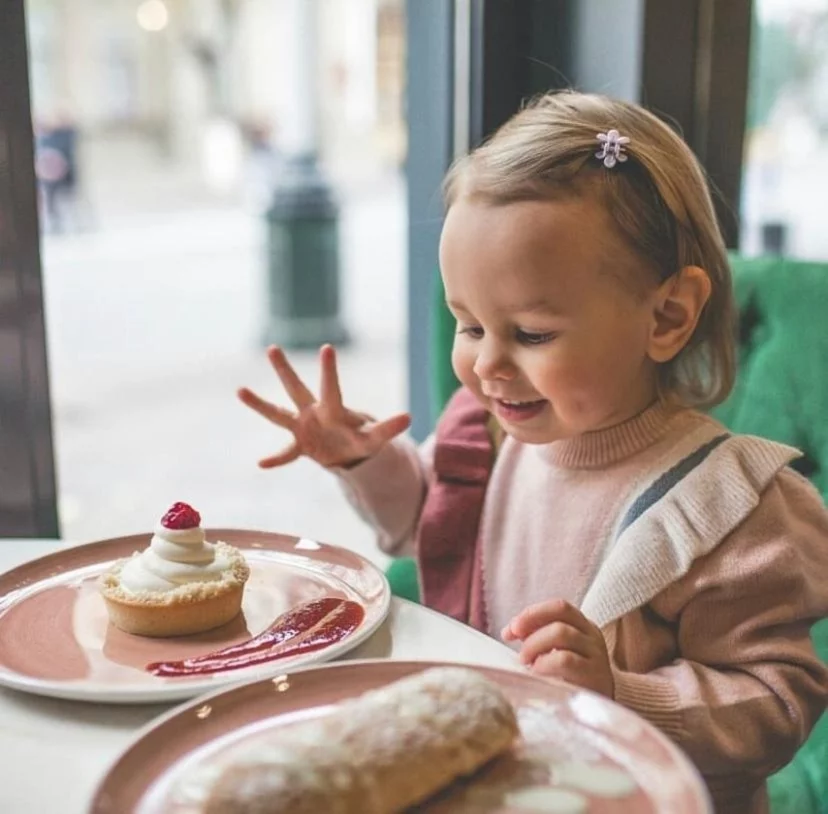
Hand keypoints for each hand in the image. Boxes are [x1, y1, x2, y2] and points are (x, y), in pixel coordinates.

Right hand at [237, 344, 410, 469]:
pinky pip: (285, 453)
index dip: (329, 371)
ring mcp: (303, 428)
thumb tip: (409, 417)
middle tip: (272, 348)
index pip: (331, 388)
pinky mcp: (299, 445)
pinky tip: (261, 464)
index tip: (327, 347)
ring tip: (240, 390)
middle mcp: (314, 413)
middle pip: (297, 389)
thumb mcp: (375, 437)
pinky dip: (276, 460)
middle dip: (285, 371)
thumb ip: (388, 428)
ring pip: (278, 414)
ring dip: (260, 405)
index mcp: (333, 409)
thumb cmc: (361, 438)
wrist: (349, 452)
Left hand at [502, 599, 613, 697]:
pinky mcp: (594, 676)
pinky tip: (537, 673)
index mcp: (583, 626)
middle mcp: (592, 637)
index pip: (559, 607)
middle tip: (520, 653)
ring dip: (535, 646)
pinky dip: (545, 663)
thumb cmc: (571, 679)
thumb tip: (509, 630)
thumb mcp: (556, 652)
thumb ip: (535, 636)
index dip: (532, 613)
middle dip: (531, 632)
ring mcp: (596, 655)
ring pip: (562, 634)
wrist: (601, 712)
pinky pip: (565, 659)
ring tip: (527, 663)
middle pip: (559, 620)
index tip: (512, 629)